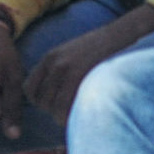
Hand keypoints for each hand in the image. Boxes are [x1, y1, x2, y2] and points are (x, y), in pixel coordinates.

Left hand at [24, 5, 153, 125]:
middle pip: (40, 101)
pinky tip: (81, 115)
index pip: (29, 88)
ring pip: (52, 108)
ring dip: (62, 117)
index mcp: (50, 58)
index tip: (52, 105)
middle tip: (69, 112)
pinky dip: (70, 118)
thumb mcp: (73, 54)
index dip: (39, 101)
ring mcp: (66, 71)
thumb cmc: (103, 50)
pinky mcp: (79, 79)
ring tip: (76, 115)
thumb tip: (52, 96)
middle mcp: (54, 64)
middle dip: (52, 111)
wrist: (124, 35)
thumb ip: (59, 71)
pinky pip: (64, 108)